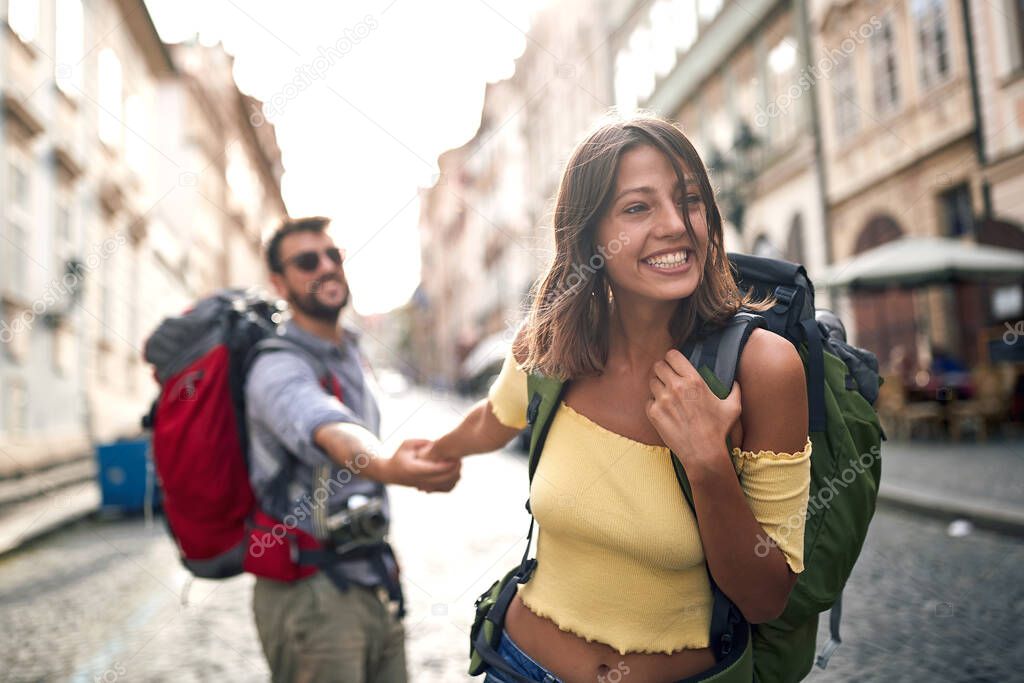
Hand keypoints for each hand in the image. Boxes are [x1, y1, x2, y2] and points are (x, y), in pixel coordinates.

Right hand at [381, 438, 460, 492]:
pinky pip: (443, 490)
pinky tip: (455, 475)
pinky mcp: (427, 489)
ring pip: (445, 486)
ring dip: (454, 477)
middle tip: (460, 460)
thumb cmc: (398, 456)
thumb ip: (422, 442)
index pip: (435, 469)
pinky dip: (452, 483)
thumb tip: (438, 443)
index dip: (448, 464)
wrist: (390, 473)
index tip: (456, 457)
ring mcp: (424, 486)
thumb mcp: (407, 444)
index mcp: (415, 469)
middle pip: (442, 479)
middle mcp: (420, 480)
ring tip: (459, 466)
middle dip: (454, 470)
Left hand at [646, 349, 740, 468]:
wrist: (703, 452)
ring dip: (658, 386)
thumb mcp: (733, 407)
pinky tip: (665, 411)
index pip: (672, 355)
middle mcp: (676, 387)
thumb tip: (735, 382)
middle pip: (658, 366)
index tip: (674, 365)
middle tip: (668, 379)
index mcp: (693, 380)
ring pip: (652, 382)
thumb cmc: (718, 430)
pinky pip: (648, 400)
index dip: (672, 358)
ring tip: (667, 395)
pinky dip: (654, 404)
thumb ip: (735, 390)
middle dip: (663, 370)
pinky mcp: (654, 413)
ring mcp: (663, 400)